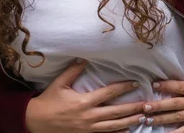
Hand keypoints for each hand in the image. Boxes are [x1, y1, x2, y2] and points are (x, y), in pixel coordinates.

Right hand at [25, 59, 144, 132]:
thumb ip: (73, 70)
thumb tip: (84, 57)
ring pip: (113, 126)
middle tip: (148, 104)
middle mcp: (89, 116)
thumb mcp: (59, 84)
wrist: (35, 122)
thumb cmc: (48, 101)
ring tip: (143, 117)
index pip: (109, 93)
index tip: (136, 83)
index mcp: (84, 101)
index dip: (123, 87)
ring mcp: (88, 129)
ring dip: (129, 121)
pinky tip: (127, 131)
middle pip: (116, 112)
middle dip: (133, 108)